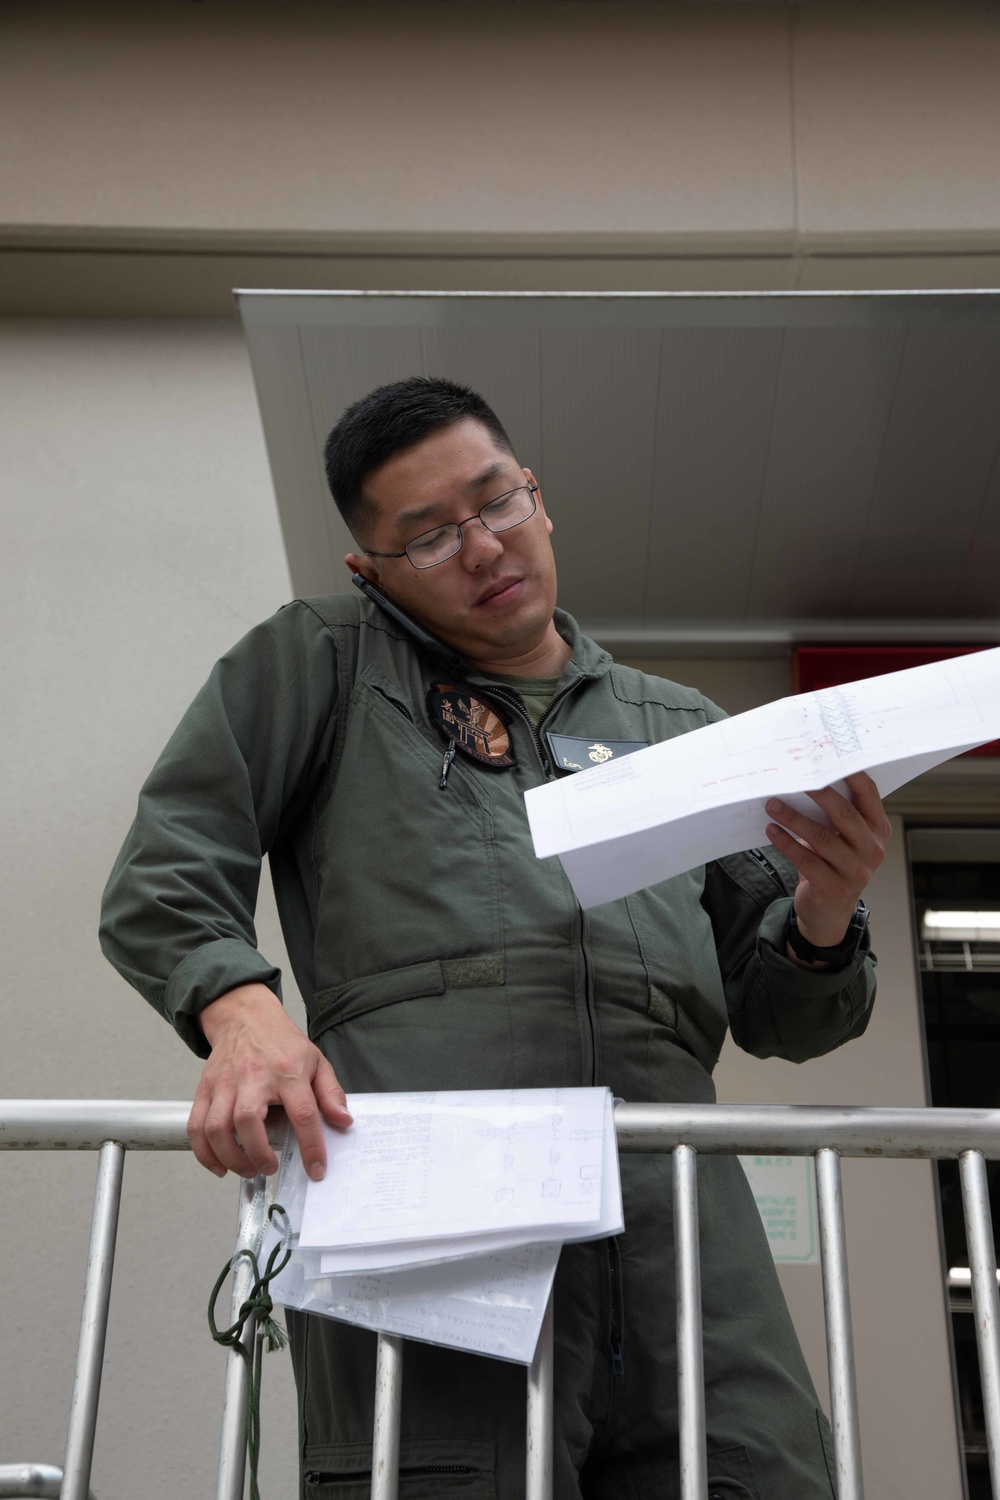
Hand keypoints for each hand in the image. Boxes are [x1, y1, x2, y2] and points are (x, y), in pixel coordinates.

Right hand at [187, 982, 352, 1180]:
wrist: (246, 1017)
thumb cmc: (281, 1043)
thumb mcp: (316, 1061)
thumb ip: (331, 1093)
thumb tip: (343, 1121)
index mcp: (287, 1072)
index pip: (302, 1113)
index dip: (311, 1147)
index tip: (316, 1170)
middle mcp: (253, 1077)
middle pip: (248, 1120)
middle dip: (258, 1153)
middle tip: (270, 1167)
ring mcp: (225, 1083)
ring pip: (216, 1127)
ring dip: (230, 1157)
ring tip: (248, 1168)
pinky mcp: (205, 1088)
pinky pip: (196, 1126)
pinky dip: (204, 1152)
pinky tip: (219, 1163)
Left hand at [764, 772, 891, 950]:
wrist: (830, 911)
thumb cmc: (833, 863)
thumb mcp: (842, 838)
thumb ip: (835, 813)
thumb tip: (804, 778)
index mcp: (878, 829)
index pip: (868, 794)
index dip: (850, 773)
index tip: (826, 756)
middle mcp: (872, 849)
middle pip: (844, 814)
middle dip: (817, 793)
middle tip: (793, 778)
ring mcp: (856, 870)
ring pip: (821, 838)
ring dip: (793, 818)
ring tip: (772, 805)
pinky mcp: (835, 887)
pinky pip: (807, 860)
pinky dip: (786, 843)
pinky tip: (771, 831)